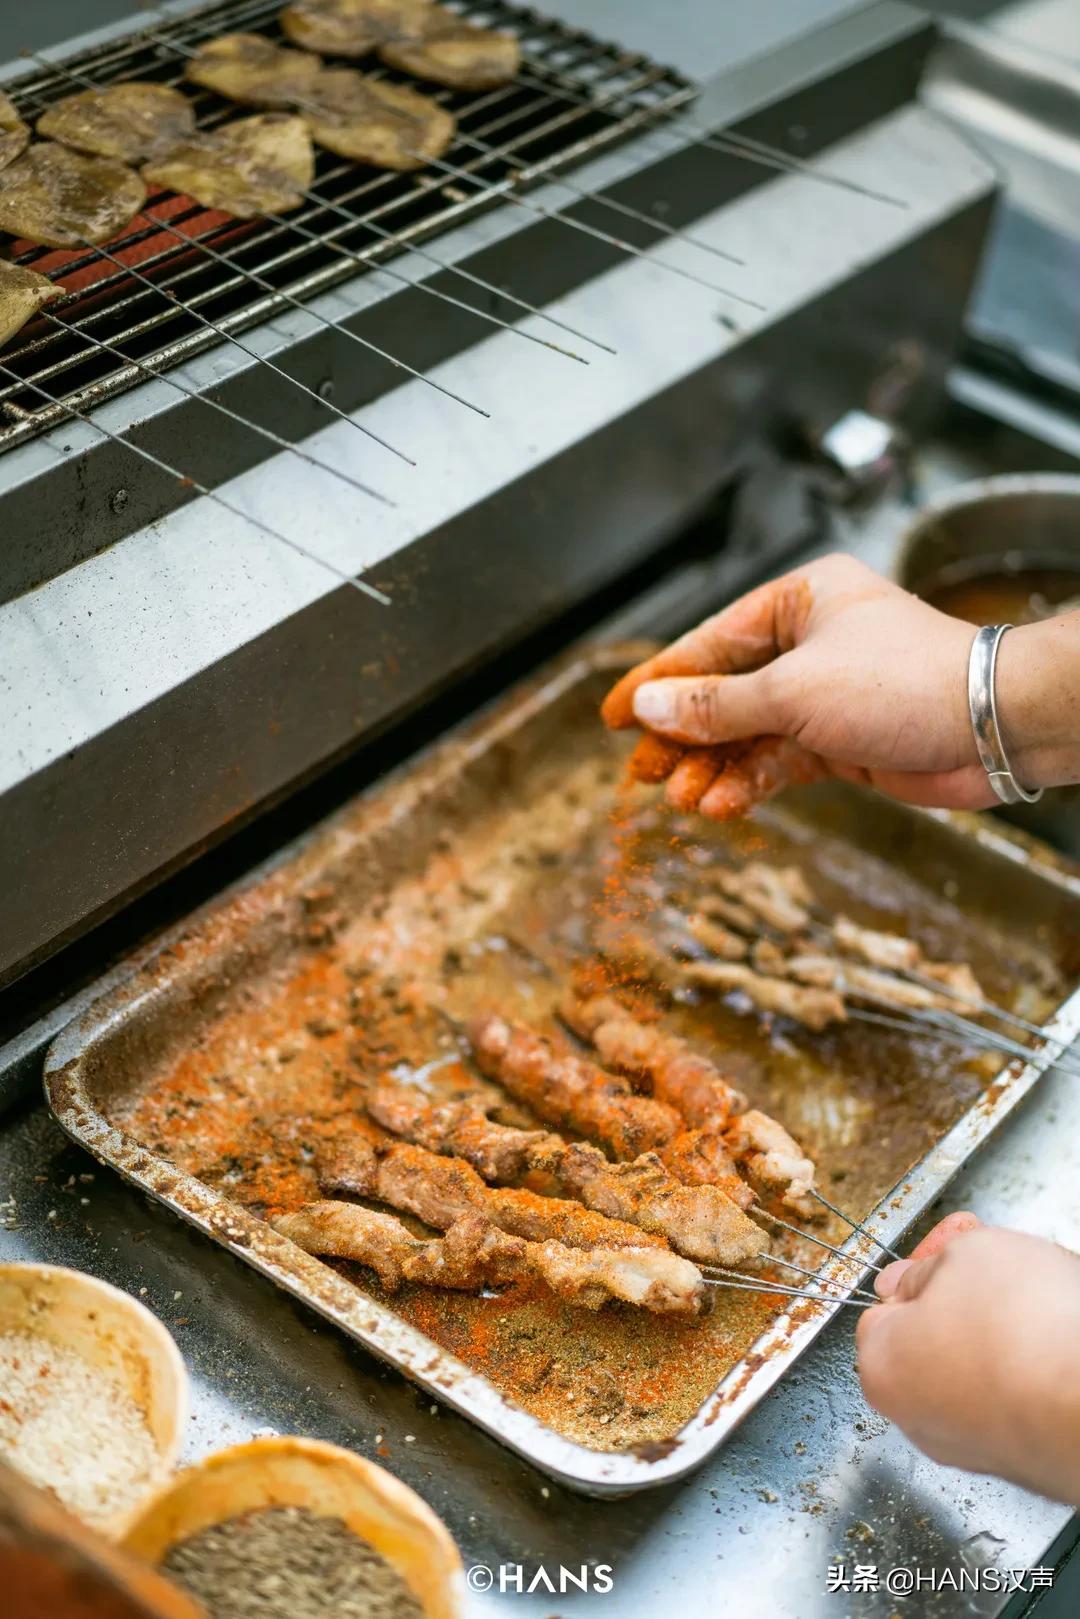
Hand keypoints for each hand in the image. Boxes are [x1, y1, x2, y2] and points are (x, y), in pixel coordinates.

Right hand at [602, 553, 1079, 816]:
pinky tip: (719, 804)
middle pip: (723, 692)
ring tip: (679, 798)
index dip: (657, 683)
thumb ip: (715, 705)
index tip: (611, 716)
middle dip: (683, 737)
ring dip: (713, 767)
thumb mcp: (792, 691)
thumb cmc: (907, 680)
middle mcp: (809, 643)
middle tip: (641, 771)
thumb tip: (648, 708)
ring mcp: (825, 695)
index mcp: (798, 602)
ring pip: (748, 734)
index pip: (708, 643)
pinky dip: (748, 783)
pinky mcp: (842, 741)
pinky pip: (778, 761)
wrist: (992, 726)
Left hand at [857, 1217, 1079, 1503]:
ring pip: (980, 1371)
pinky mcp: (1025, 1459)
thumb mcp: (967, 1253)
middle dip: (963, 1304)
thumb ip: (929, 1263)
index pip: (884, 1308)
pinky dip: (1033, 1372)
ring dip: (1004, 1338)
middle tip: (999, 1274)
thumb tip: (912, 1277)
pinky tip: (1056, 1346)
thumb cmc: (1028, 1333)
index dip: (919, 1272)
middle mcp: (920, 1419)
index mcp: (883, 1366)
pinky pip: (1018, 1398)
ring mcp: (976, 1445)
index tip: (948, 1252)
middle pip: (931, 1341)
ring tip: (1040, 1309)